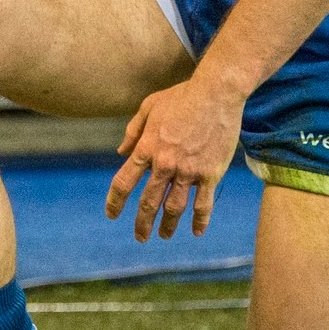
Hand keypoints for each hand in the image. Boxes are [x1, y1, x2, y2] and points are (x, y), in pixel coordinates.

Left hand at [106, 74, 244, 241]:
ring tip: (165, 235)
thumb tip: (120, 151)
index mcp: (147, 148)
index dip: (115, 202)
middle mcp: (164, 164)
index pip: (123, 183)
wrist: (217, 92)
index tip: (111, 215)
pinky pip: (203, 204)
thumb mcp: (150, 106)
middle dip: (142, 224)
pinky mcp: (210, 173)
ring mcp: (188, 171)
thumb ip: (133, 130)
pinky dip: (200, 221)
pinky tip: (197, 231)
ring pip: (174, 208)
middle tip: (140, 237)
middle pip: (148, 203)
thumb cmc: (182, 95)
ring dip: (168, 226)